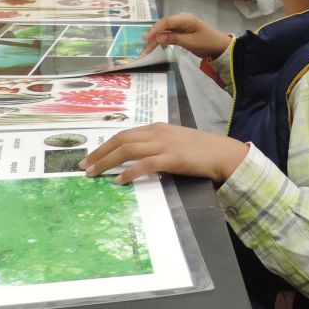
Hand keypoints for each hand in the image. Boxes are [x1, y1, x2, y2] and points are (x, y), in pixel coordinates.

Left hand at [79, 122, 247, 184]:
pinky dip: (129, 172)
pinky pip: (145, 164)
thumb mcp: (176, 141)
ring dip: (108, 162)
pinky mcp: (172, 158)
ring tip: (94, 173)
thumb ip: (158, 145)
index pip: (124, 134)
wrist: (224, 153)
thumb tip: (139, 157)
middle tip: (85, 166)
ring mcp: (164, 144)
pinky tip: (120, 181)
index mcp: (157, 127)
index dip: (105, 146)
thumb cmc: (202, 150)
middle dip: (100, 153)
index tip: (92, 157)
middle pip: (121, 140)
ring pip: (128, 150)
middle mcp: (158, 132)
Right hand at [141, 14, 230, 58]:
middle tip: (144, 49)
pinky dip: (163, 39)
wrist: (220, 47)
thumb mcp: (190, 42)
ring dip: (156, 39)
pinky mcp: (183, 30)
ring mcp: (182, 24)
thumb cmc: (207, 43)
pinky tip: (157, 45)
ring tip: (147, 50)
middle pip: (164, 26)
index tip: (145, 38)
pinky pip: (170, 33)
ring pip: (165, 30)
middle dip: (153, 37)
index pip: (166, 22)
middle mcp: (182, 19)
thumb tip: (158, 37)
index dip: (154, 30)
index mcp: (185, 19)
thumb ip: (174, 38)